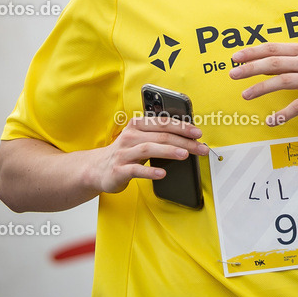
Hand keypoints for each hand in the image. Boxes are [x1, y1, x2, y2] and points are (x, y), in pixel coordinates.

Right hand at [92, 115, 206, 193]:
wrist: (97, 169)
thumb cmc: (125, 153)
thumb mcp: (140, 139)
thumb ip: (158, 136)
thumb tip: (188, 138)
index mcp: (137, 125)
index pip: (163, 123)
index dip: (182, 126)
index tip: (198, 133)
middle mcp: (130, 137)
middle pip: (161, 136)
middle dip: (184, 141)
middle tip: (200, 148)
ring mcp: (123, 153)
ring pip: (149, 149)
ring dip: (169, 151)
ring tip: (185, 155)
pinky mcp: (119, 170)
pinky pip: (136, 170)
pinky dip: (150, 171)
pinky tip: (162, 173)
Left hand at [229, 43, 297, 124]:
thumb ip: (290, 62)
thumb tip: (262, 64)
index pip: (272, 48)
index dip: (252, 52)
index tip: (235, 57)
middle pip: (273, 62)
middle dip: (250, 68)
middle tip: (232, 74)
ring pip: (282, 81)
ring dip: (261, 88)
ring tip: (245, 95)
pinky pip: (297, 106)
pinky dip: (282, 114)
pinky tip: (270, 121)